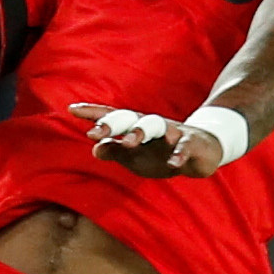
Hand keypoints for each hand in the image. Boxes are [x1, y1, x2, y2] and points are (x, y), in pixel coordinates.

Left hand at [66, 103, 224, 178]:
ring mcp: (172, 131)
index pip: (111, 116)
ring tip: (128, 142)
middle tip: (94, 133)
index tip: (71, 109)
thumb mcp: (135, 157)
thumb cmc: (161, 153)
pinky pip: (184, 146)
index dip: (93, 112)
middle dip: (112, 125)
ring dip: (141, 133)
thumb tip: (94, 149)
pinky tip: (174, 164)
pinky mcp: (191, 143)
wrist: (202, 152)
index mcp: (135, 127)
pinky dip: (179, 154)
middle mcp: (151, 124)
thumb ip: (116, 152)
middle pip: (129, 118)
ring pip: (155, 126)